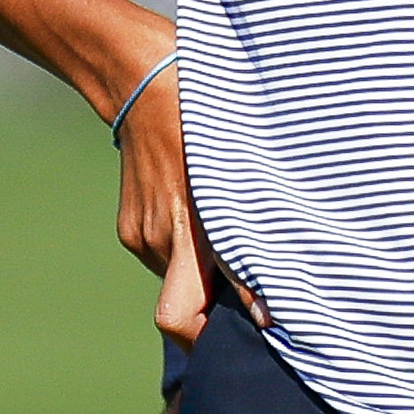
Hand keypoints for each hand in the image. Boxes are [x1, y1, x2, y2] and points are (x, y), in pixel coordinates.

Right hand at [107, 56, 259, 341]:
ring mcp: (141, 237)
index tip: (269, 328)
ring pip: (178, 286)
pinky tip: (207, 230)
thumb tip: (280, 268)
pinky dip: (189, 261)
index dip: (226, 326)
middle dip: (209, 327)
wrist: (141, 85)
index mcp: (189, 226)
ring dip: (205, 286)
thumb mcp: (238, 166)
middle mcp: (160, 240)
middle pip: (178, 315)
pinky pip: (167, 263)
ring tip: (237, 256)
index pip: (187, 310)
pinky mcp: (132, 231)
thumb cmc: (203, 119)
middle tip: (253, 321)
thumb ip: (254, 219)